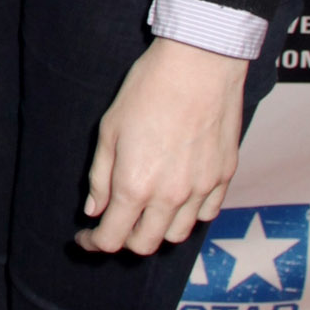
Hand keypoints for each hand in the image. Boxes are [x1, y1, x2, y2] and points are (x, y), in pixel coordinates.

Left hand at [80, 36, 247, 256]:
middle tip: (113, 222)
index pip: (112, 238)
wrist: (199, 64)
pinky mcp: (224, 176)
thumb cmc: (148, 90)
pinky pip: (206, 213)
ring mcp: (201, 189)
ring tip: (146, 211)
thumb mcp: (109, 130)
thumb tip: (95, 209)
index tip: (86, 236)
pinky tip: (177, 199)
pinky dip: (188, 216)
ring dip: (157, 231)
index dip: (93, 242)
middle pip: (145, 244)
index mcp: (135, 186)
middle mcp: (170, 196)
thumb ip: (100, 177)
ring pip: (178, 234)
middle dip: (123, 240)